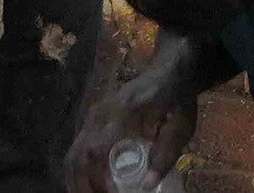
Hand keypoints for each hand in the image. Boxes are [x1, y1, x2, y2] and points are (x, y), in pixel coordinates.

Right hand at [66, 49, 202, 192]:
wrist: (169, 71)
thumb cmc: (176, 100)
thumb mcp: (180, 127)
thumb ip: (165, 155)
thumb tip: (146, 185)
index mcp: (123, 113)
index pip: (98, 150)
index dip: (99, 177)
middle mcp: (101, 113)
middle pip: (78, 154)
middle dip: (82, 184)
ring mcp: (93, 115)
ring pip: (73, 152)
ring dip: (77, 179)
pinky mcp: (93, 119)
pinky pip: (77, 148)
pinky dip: (78, 170)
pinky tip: (88, 185)